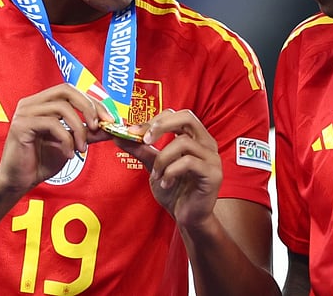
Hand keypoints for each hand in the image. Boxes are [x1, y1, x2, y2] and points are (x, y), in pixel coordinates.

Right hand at [0, 84, 113, 195]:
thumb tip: (109, 126)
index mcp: (42, 103)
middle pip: (66, 90)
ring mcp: (25, 112)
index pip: (71, 91)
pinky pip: (52, 124)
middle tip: (97, 126)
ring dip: (78, 129)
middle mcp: (31, 103)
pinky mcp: (21, 125)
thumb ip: (87, 133)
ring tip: (82, 149)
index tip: (108, 119)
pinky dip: (66, 140)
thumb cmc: (40, 162)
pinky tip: (68, 155)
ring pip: (61, 108)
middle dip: (87, 107)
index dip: (92, 102)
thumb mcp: (70, 144)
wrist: (18, 181)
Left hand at [117, 109, 221, 228]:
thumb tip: (119, 135)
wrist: (187, 218)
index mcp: (195, 137)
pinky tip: (165, 184)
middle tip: (145, 140)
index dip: (155, 120)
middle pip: (187, 117)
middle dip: (161, 126)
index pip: (176, 115)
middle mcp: (206, 143)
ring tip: (156, 174)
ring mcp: (212, 158)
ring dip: (163, 158)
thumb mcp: (154, 166)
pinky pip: (188, 162)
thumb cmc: (175, 191)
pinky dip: (171, 171)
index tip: (135, 132)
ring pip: (184, 142)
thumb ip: (140, 150)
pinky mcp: (213, 174)